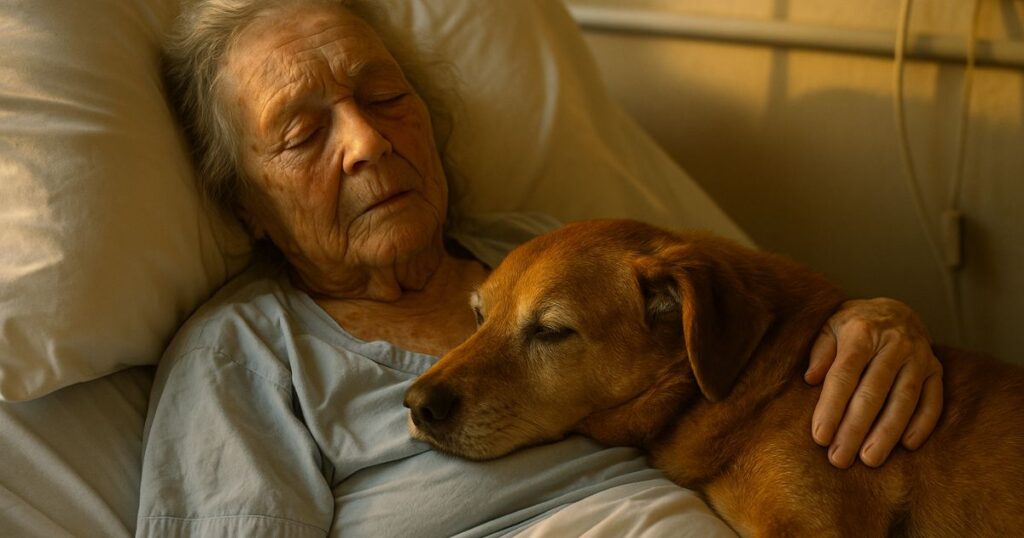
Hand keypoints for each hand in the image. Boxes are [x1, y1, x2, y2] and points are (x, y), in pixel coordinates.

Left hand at [805, 298, 942, 468]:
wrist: (897, 310)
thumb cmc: (854, 326)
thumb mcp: (830, 327)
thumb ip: (820, 352)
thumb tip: (810, 378)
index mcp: (862, 333)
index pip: (844, 375)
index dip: (831, 407)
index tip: (820, 437)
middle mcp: (894, 344)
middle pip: (872, 392)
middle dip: (854, 428)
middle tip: (839, 458)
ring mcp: (919, 356)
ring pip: (903, 399)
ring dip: (887, 433)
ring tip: (870, 460)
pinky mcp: (937, 369)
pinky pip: (933, 399)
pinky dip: (922, 424)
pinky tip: (907, 446)